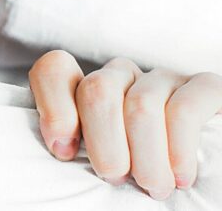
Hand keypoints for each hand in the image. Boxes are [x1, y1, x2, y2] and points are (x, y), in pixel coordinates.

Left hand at [28, 50, 221, 199]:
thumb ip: (73, 146)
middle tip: (116, 178)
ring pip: (140, 104)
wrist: (203, 184)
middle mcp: (122, 75)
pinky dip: (178, 148)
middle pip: (97, 90)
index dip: (54, 108)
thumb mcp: (98, 160)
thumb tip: (61, 149)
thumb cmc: (136, 173)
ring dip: (145, 156)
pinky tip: (180, 176)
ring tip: (153, 187)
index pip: (54, 70)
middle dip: (104, 143)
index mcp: (87, 89)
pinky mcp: (204, 88)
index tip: (65, 152)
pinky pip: (184, 109)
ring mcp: (162, 78)